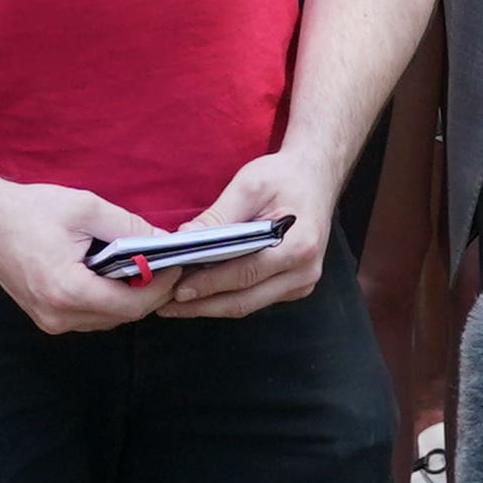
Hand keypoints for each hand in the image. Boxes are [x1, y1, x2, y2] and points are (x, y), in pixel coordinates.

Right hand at [0, 173, 180, 335]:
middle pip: (123, 315)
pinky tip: (113, 275)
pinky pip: (90, 316)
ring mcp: (50, 321)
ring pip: (108, 319)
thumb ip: (127, 227)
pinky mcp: (46, 318)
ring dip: (129, 297)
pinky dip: (108, 299)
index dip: (160, 286)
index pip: (131, 304)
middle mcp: (58, 315)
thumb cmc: (30, 210)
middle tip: (166, 265)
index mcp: (67, 290)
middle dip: (149, 292)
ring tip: (142, 267)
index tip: (176, 264)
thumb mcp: (86, 208)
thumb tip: (161, 241)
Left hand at [148, 148, 335, 319]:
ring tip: (176, 304)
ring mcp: (302, 283)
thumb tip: (184, 240)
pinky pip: (256, 299)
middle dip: (203, 305)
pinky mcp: (294, 286)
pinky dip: (227, 298)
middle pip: (245, 300)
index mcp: (299, 245)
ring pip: (248, 304)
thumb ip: (219, 216)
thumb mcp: (250, 185)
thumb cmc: (284, 176)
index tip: (176, 289)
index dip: (209, 284)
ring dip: (211, 306)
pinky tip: (202, 294)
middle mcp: (304, 272)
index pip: (245, 273)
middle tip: (166, 305)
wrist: (316, 177)